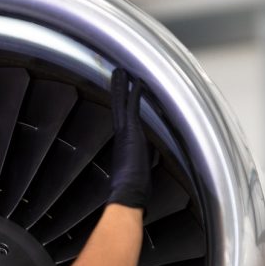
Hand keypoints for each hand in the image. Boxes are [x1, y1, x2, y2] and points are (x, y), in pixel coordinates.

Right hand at [107, 69, 151, 208]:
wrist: (128, 193)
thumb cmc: (133, 189)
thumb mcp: (139, 173)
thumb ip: (142, 162)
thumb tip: (148, 161)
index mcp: (124, 144)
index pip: (123, 119)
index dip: (122, 106)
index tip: (120, 95)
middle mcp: (122, 135)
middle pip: (118, 107)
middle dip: (118, 91)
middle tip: (116, 75)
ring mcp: (125, 132)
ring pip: (121, 104)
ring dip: (121, 87)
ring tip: (120, 72)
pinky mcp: (131, 131)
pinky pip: (132, 107)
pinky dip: (133, 93)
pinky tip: (135, 81)